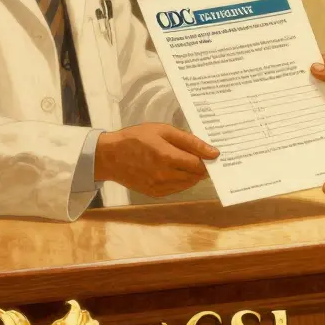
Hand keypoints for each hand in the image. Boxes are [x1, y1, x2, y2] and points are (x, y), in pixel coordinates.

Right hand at [95, 123, 218, 196]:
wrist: (110, 156)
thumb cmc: (136, 138)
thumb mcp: (163, 131)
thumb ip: (190, 141)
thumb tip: (214, 153)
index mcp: (168, 158)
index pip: (199, 165)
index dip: (207, 160)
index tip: (209, 154)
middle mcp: (165, 176)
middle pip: (195, 176)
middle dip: (200, 167)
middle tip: (198, 156)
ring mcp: (159, 187)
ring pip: (188, 184)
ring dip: (191, 174)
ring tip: (185, 161)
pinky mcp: (155, 193)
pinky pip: (176, 189)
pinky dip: (180, 180)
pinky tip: (174, 169)